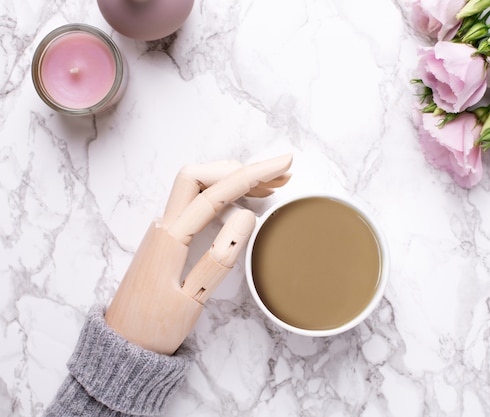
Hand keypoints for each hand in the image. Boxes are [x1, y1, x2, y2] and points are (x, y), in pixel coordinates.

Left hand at [104, 155, 291, 353]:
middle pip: (201, 175)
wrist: (122, 346)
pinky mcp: (168, 239)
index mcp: (170, 239)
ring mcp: (164, 230)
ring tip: (270, 185)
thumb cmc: (154, 328)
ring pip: (198, 187)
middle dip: (241, 168)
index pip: (214, 193)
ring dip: (232, 179)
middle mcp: (164, 226)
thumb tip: (247, 216)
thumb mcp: (192, 301)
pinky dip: (222, 195)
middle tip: (279, 174)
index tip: (283, 165)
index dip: (251, 174)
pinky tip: (244, 203)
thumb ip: (219, 258)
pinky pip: (196, 203)